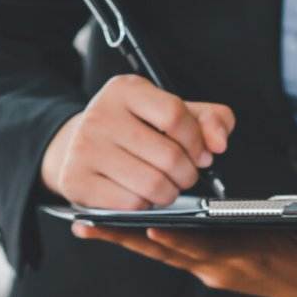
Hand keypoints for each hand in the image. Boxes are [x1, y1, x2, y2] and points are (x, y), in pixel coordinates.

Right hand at [40, 75, 234, 209]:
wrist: (80, 147)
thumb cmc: (136, 131)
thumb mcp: (171, 114)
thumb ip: (209, 120)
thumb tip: (219, 143)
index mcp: (126, 90)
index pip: (175, 115)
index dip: (197, 142)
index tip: (202, 155)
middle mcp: (101, 114)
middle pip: (168, 155)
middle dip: (187, 174)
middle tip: (184, 176)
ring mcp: (85, 148)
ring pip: (152, 184)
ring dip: (169, 193)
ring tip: (166, 187)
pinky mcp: (77, 180)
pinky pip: (130, 204)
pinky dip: (145, 206)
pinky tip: (142, 196)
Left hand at [71, 224, 296, 296]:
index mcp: (252, 262)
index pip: (209, 250)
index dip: (180, 241)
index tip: (151, 231)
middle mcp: (224, 269)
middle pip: (170, 251)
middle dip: (130, 238)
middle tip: (88, 225)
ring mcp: (214, 269)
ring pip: (163, 252)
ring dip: (125, 239)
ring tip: (84, 224)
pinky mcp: (211, 265)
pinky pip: (170, 252)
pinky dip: (142, 240)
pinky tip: (114, 226)